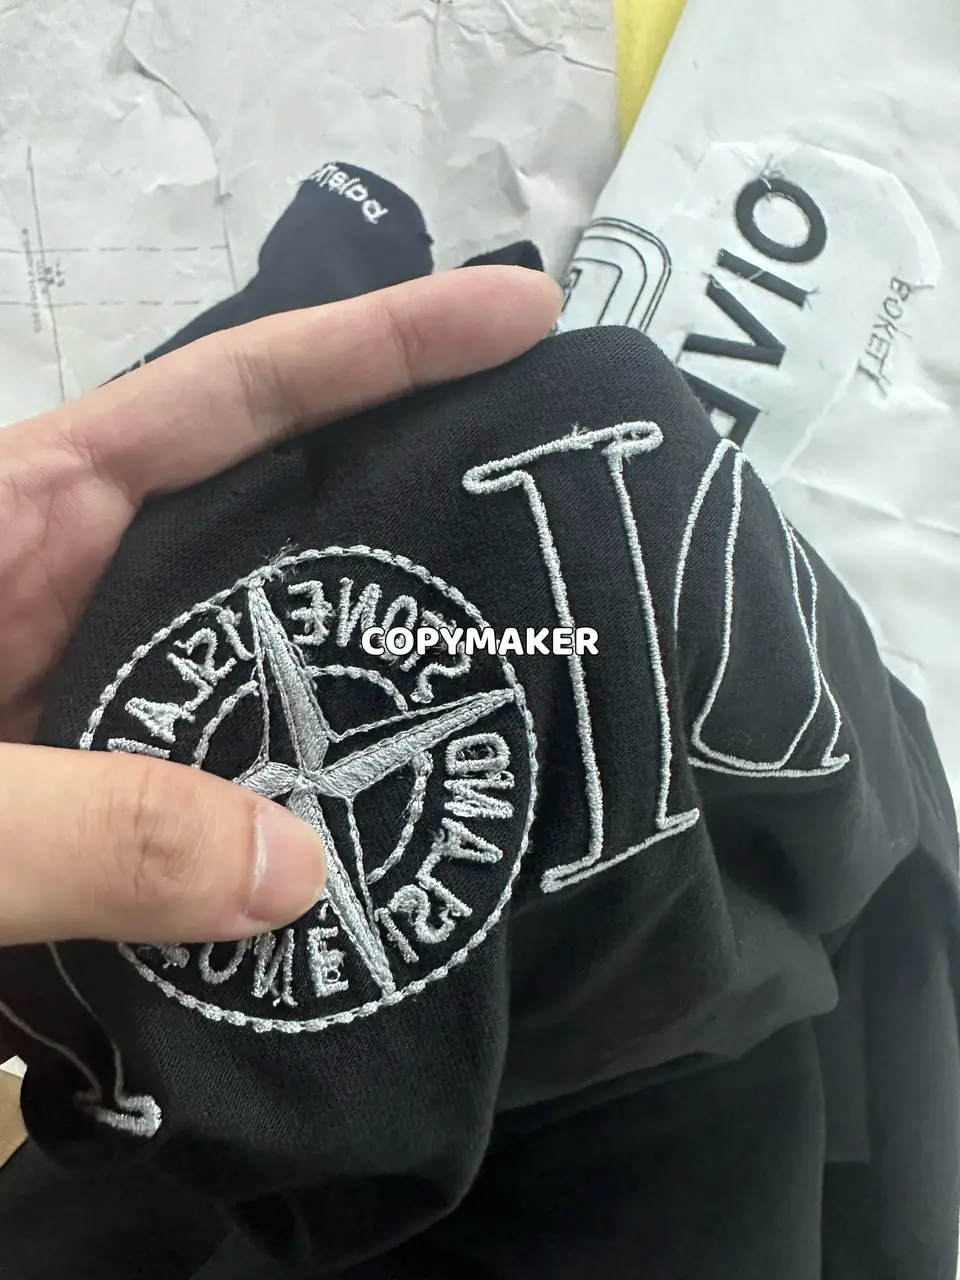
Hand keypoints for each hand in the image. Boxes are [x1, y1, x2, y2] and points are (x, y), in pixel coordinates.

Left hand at [0, 268, 560, 956]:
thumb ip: (81, 828)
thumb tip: (298, 869)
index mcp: (20, 514)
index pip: (228, 396)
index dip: (381, 345)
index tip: (522, 313)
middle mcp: (75, 587)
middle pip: (275, 521)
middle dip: (410, 518)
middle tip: (557, 542)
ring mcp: (92, 695)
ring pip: (258, 668)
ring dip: (358, 692)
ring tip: (507, 704)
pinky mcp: (90, 802)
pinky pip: (215, 791)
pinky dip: (286, 817)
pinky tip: (371, 857)